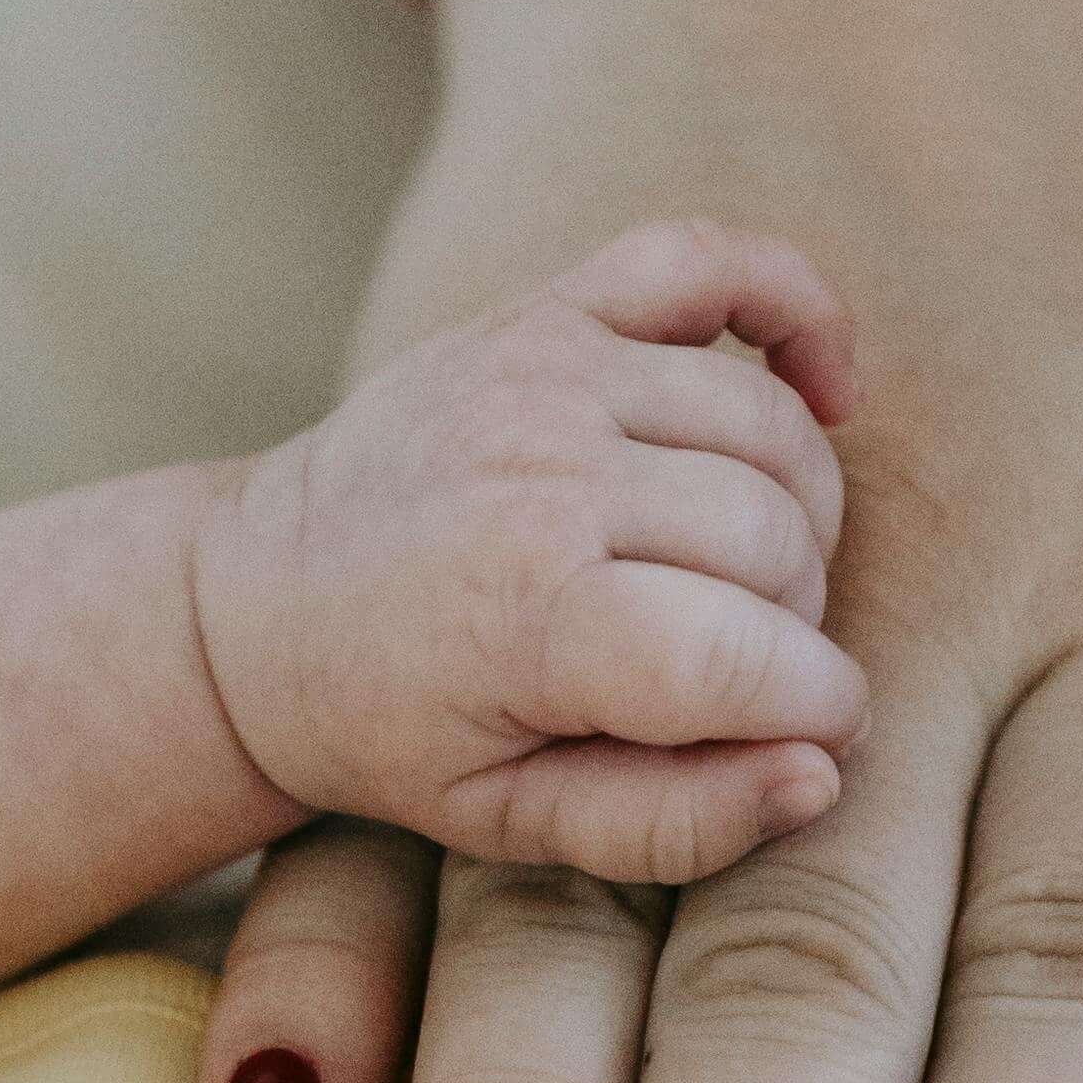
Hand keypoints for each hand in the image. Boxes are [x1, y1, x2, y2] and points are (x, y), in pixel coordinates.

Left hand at [188, 223, 863, 880]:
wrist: (256, 607)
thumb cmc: (395, 729)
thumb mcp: (510, 822)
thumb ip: (672, 823)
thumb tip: (822, 772)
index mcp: (526, 618)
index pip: (753, 655)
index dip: (820, 706)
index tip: (811, 733)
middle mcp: (539, 476)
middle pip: (777, 538)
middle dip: (797, 622)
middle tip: (743, 666)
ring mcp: (544, 374)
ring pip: (772, 428)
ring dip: (800, 512)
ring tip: (744, 576)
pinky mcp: (548, 312)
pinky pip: (711, 260)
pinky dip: (795, 304)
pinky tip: (826, 389)